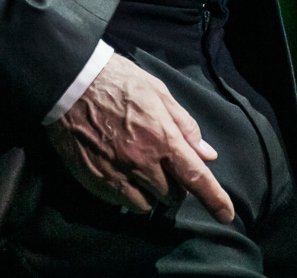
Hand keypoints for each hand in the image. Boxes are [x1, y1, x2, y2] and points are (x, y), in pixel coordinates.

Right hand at [46, 53, 234, 221]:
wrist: (70, 82)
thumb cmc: (117, 80)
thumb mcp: (157, 91)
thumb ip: (184, 124)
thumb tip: (207, 153)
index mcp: (162, 137)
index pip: (195, 177)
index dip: (214, 199)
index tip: (226, 215)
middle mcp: (142, 162)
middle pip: (172, 195)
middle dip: (175, 186)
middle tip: (166, 167)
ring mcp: (118, 175)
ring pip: (146, 204)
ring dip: (151, 193)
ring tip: (141, 171)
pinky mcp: (96, 182)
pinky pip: (120, 202)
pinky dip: (127, 194)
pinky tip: (121, 173)